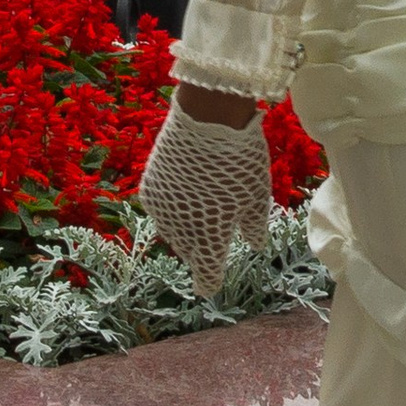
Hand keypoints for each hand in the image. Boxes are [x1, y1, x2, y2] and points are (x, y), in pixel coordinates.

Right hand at [137, 104, 272, 297]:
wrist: (206, 122)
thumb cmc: (241, 162)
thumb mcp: (257, 195)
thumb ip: (254, 225)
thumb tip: (255, 246)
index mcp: (210, 243)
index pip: (206, 277)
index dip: (209, 281)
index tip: (210, 283)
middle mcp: (181, 235)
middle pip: (191, 251)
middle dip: (203, 244)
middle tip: (219, 220)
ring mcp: (161, 214)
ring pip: (174, 231)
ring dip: (187, 224)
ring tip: (205, 197)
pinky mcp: (148, 193)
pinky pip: (161, 209)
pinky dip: (173, 205)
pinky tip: (187, 186)